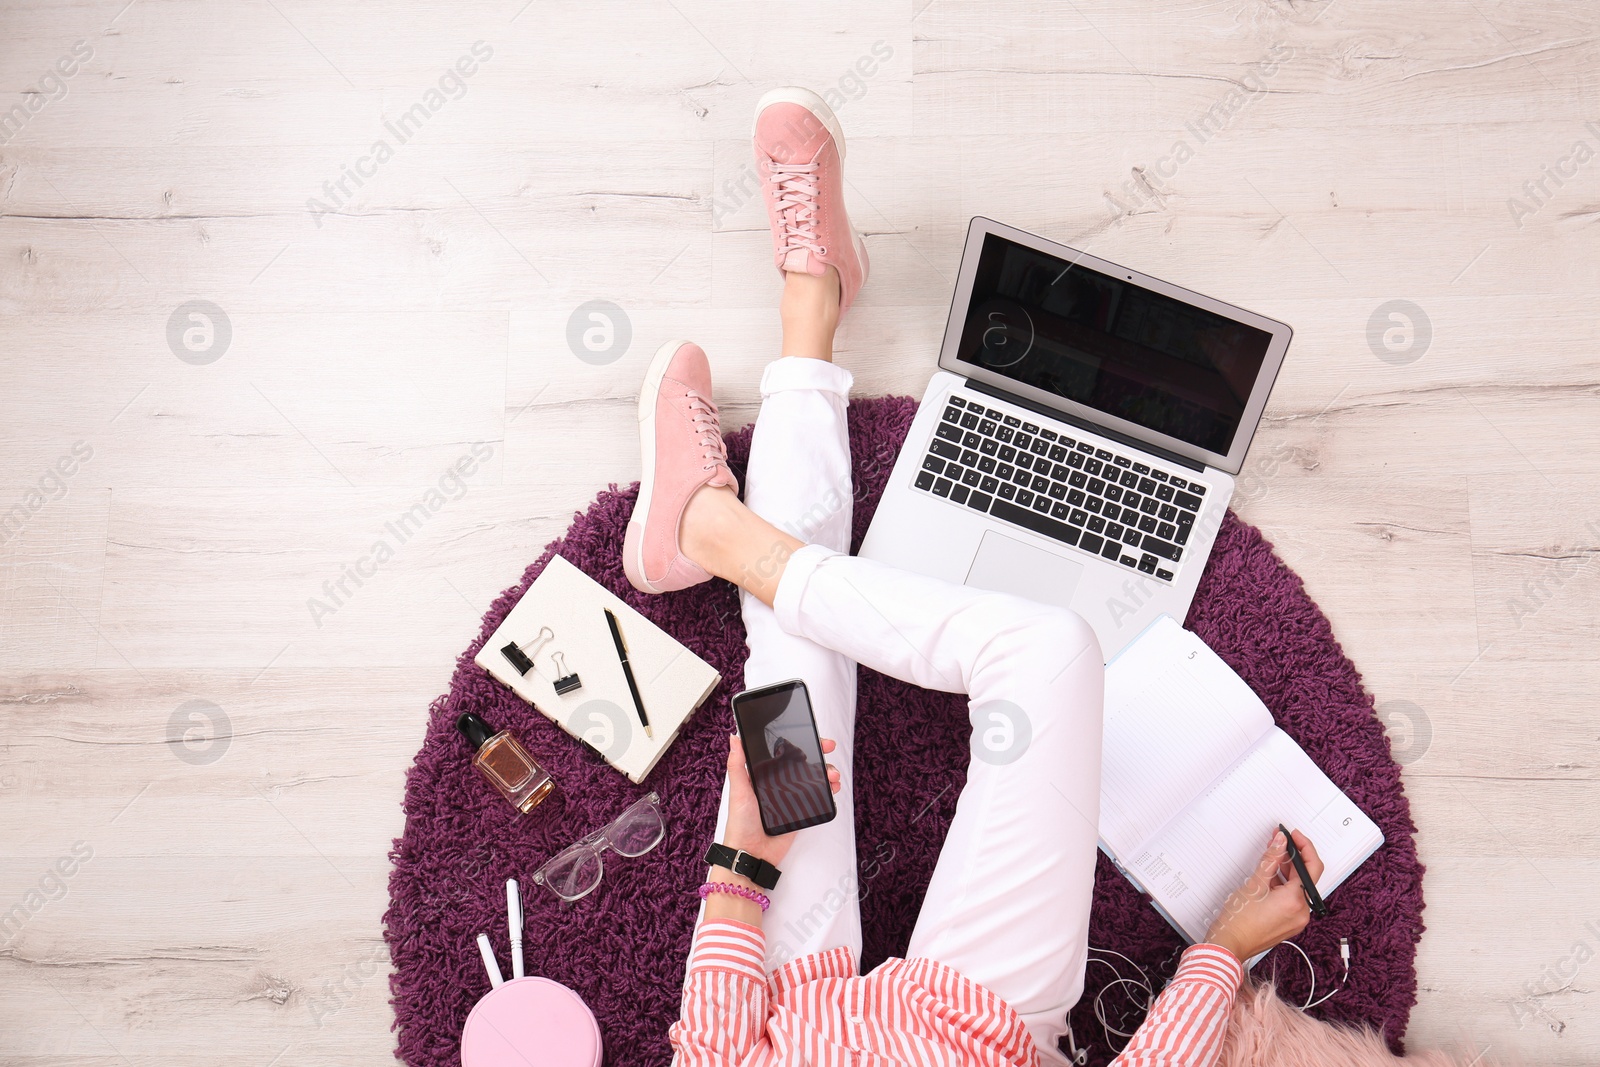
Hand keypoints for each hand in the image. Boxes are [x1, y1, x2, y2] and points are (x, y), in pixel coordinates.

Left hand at [720, 732, 840, 867]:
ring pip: (813, 777)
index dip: (799, 742)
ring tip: (833, 775)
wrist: (752, 853)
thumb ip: (737, 764)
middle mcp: (778, 783)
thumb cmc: (741, 822)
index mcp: (764, 774)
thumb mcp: (739, 790)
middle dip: (819, 753)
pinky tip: (833, 787)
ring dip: (826, 771)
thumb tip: (735, 737)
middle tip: (829, 748)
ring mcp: (791, 796)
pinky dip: (828, 790)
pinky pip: (817, 797)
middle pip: (803, 762)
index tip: (811, 736)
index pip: (784, 753)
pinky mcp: (800, 811)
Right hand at [1204, 828, 1324, 962]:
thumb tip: (1281, 843)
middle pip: (1305, 877)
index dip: (1303, 846)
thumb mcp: (1254, 884)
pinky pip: (1292, 899)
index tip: (1292, 835)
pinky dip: (1283, 886)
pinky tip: (1269, 877)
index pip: (1312, 866)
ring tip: (1271, 858)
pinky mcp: (1289, 923)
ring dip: (1287, 871)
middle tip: (1279, 842)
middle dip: (1293, 858)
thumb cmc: (1239, 921)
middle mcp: (1302, 912)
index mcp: (1296, 902)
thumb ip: (1271, 860)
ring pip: (1298, 888)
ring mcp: (1297, 920)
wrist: (1230, 945)